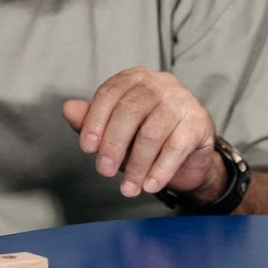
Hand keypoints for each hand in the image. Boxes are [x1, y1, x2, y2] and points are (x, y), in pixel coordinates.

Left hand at [61, 68, 222, 198]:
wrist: (186, 156)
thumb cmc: (143, 137)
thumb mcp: (113, 130)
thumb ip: (90, 120)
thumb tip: (68, 109)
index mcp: (134, 78)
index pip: (109, 93)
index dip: (94, 121)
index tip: (86, 148)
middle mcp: (160, 83)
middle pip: (130, 111)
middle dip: (113, 145)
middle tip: (104, 171)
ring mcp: (183, 100)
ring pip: (152, 133)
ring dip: (137, 165)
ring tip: (128, 189)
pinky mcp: (199, 122)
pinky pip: (176, 147)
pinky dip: (160, 170)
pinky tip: (149, 186)